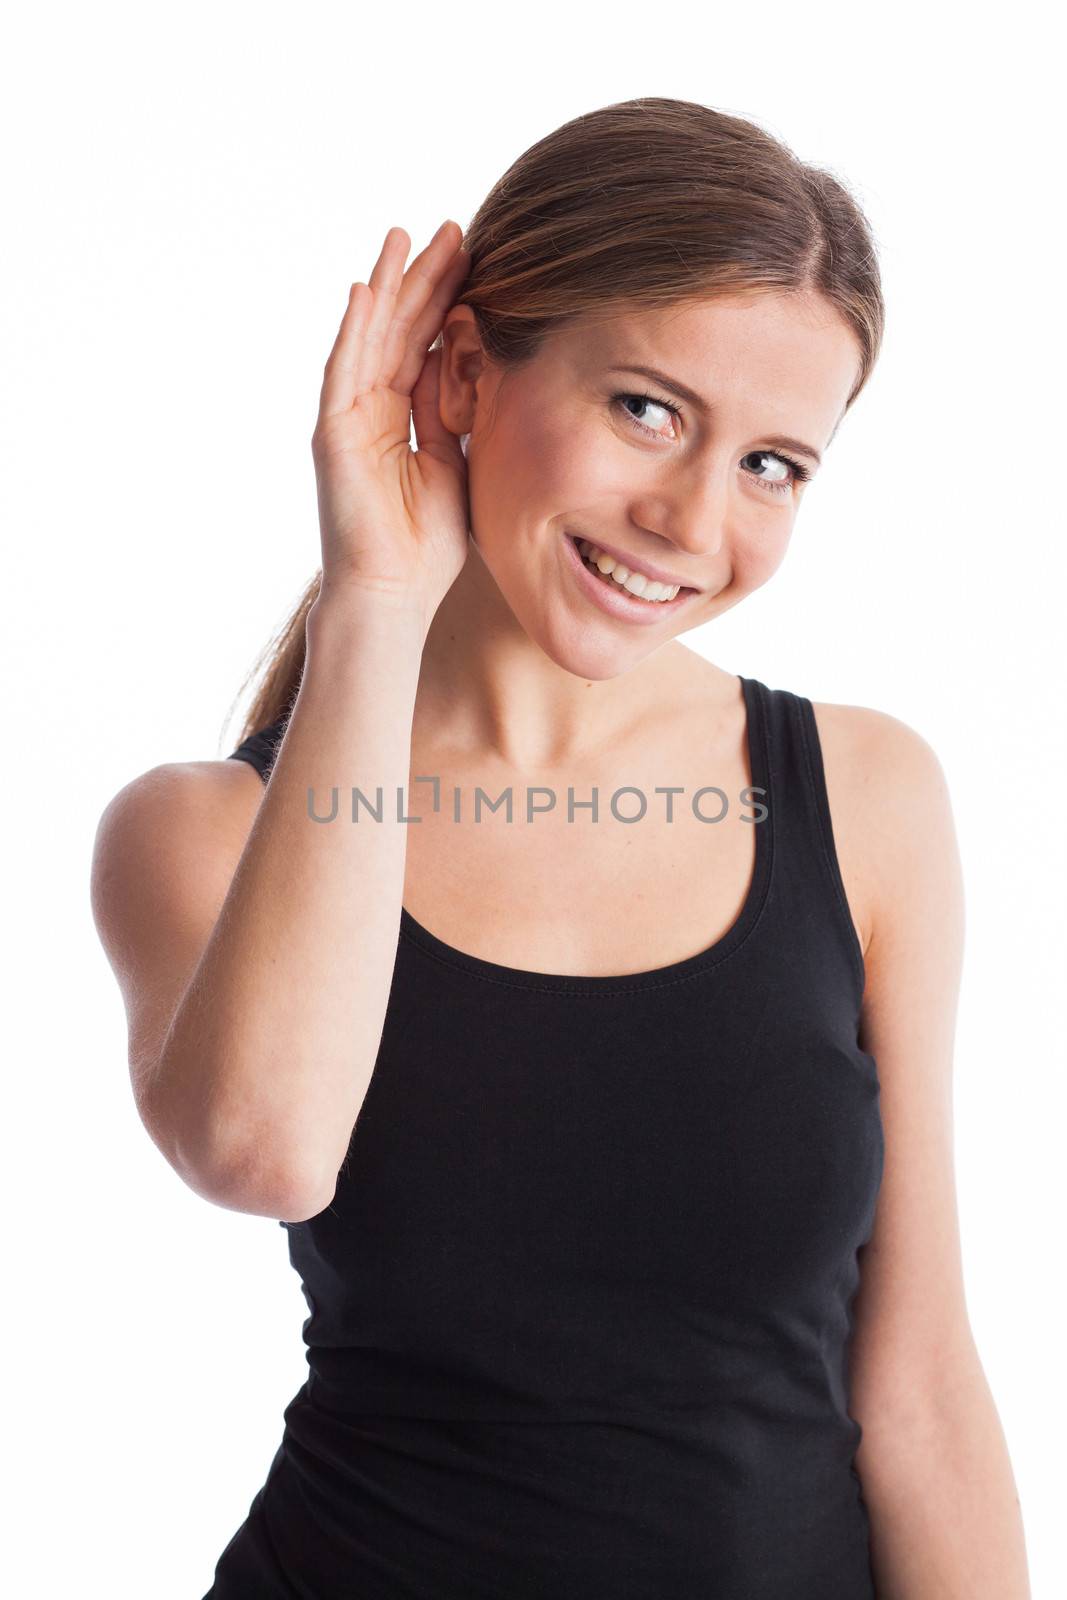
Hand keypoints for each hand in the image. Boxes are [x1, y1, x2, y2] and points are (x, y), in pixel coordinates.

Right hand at [310, 222, 472, 625]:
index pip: (423, 345)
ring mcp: (348, 417)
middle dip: (424, 278)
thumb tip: (465, 363)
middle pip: (398, 329)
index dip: (446, 301)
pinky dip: (354, 330)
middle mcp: (370, 409)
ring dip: (388, 285)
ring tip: (406, 236)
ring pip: (370, 337)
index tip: (475, 260)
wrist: (394, 591)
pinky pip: (343, 370)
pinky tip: (367, 290)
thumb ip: (454, 413)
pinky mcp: (333, 432)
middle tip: (453, 229)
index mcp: (400, 417)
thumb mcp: (456, 463)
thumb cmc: (427, 544)